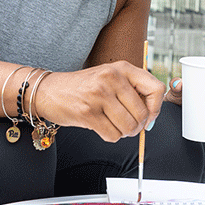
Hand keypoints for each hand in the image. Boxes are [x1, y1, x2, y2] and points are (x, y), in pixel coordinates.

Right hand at [33, 61, 164, 142]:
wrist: (48, 90)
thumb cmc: (83, 87)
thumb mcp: (110, 77)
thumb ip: (132, 90)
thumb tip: (152, 116)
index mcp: (122, 68)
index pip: (156, 88)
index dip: (156, 107)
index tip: (149, 116)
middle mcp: (112, 78)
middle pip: (142, 113)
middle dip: (138, 126)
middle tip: (129, 126)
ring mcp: (99, 94)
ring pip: (128, 126)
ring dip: (124, 132)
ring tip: (113, 125)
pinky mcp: (87, 112)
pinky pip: (112, 135)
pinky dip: (111, 136)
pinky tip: (102, 127)